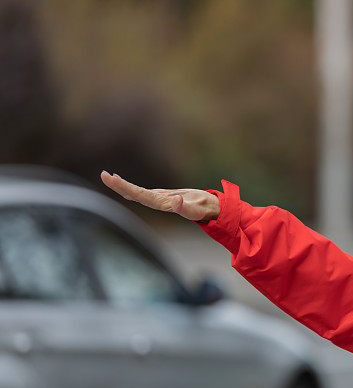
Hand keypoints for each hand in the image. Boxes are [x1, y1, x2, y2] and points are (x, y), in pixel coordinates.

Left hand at [100, 171, 220, 221]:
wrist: (213, 212)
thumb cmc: (207, 210)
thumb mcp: (198, 209)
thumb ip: (187, 208)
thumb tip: (176, 201)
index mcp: (164, 205)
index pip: (140, 195)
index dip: (125, 187)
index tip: (113, 178)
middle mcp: (158, 203)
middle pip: (134, 194)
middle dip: (118, 186)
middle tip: (103, 174)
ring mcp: (159, 200)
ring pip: (136, 193)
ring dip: (121, 186)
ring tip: (108, 176)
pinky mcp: (162, 197)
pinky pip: (141, 192)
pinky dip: (129, 186)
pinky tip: (122, 181)